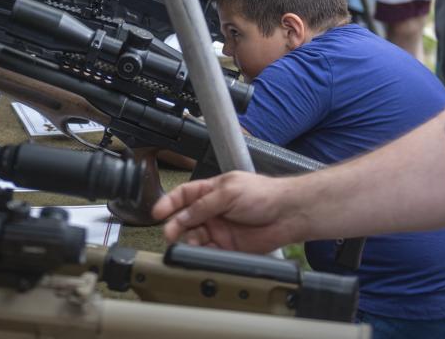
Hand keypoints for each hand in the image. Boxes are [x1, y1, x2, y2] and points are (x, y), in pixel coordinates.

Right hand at [152, 171, 302, 253]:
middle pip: (185, 218)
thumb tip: (182, 215)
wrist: (287, 214)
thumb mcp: (229, 192)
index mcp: (212, 191)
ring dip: (189, 240)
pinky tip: (201, 252)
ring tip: (191, 242)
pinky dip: (201, 253)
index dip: (169, 203)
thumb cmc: (264, 194)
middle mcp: (213, 210)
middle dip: (175, 225)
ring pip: (195, 237)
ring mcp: (220, 229)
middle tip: (169, 233)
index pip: (183, 195)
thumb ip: (203, 205)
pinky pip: (208, 252)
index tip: (157, 213)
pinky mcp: (228, 246)